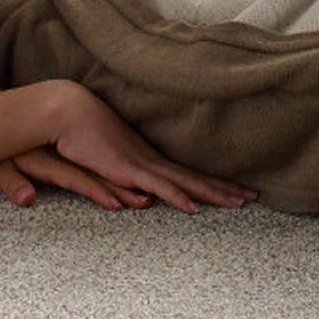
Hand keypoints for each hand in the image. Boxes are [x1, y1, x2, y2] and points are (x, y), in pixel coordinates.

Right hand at [0, 82, 252, 213]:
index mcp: (147, 159)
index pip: (186, 174)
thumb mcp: (103, 164)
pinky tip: (194, 208)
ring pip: (185, 183)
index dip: (212, 183)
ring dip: (213, 193)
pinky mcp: (127, 169)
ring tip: (239, 203)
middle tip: (253, 197)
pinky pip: (158, 186)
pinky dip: (178, 197)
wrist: (65, 110)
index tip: (235, 189)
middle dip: (225, 189)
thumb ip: (119, 182)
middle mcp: (150, 161)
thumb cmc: (78, 136)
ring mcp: (142, 164)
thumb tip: (138, 196)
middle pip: (194, 178)